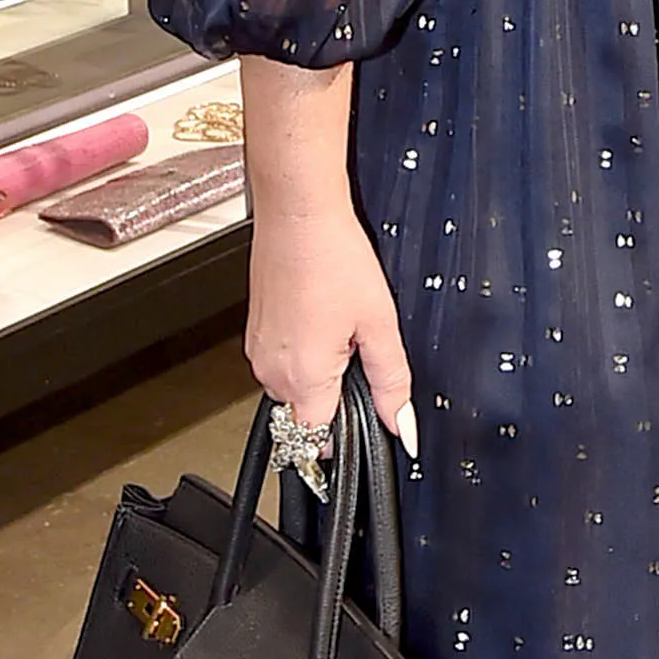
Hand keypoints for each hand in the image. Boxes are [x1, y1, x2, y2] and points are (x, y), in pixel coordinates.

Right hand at [244, 198, 412, 438]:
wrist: (298, 216)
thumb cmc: (332, 258)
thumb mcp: (379, 324)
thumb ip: (393, 383)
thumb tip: (404, 425)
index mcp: (301, 377)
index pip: (316, 442)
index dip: (347, 432)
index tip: (364, 413)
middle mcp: (270, 371)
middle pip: (306, 415)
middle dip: (336, 397)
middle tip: (358, 352)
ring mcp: (257, 351)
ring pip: (294, 388)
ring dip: (319, 373)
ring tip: (338, 327)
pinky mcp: (255, 332)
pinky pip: (281, 362)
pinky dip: (303, 352)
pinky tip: (321, 317)